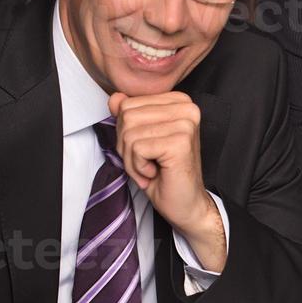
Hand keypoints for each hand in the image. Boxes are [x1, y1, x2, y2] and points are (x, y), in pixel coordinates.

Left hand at [109, 91, 225, 270]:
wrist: (186, 205)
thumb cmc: (165, 175)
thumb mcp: (141, 140)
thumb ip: (129, 115)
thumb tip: (115, 98)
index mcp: (179, 102)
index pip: (128, 104)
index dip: (126, 132)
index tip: (145, 150)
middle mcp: (187, 108)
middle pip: (126, 116)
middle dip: (126, 146)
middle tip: (145, 163)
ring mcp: (185, 124)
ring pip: (129, 133)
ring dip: (132, 159)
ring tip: (150, 170)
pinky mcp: (180, 142)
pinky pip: (137, 148)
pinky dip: (138, 167)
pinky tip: (154, 174)